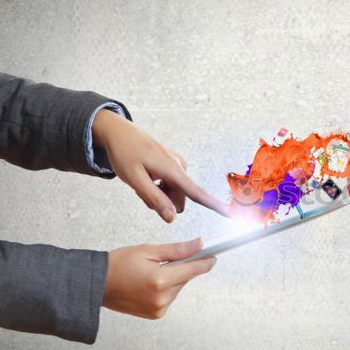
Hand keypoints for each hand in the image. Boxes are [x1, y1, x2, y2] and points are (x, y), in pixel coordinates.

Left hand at [92, 111, 228, 222]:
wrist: (119, 131)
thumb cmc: (124, 152)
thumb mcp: (135, 179)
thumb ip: (154, 199)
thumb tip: (172, 217)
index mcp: (173, 170)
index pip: (197, 193)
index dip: (214, 205)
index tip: (230, 215)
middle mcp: (180, 167)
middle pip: (179, 200)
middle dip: (162, 201)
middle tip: (142, 188)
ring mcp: (177, 166)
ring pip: (174, 195)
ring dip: (158, 194)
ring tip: (142, 180)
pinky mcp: (173, 166)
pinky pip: (170, 186)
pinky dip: (158, 187)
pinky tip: (146, 176)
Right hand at [104, 238, 215, 318]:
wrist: (96, 284)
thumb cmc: (118, 264)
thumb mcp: (148, 250)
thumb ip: (177, 250)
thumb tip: (199, 245)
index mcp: (160, 280)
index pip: (193, 270)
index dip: (205, 262)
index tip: (213, 256)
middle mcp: (161, 298)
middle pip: (186, 278)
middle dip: (182, 267)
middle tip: (166, 260)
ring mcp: (158, 309)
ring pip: (178, 288)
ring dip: (173, 278)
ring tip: (152, 272)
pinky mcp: (155, 315)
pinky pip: (170, 297)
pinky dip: (165, 289)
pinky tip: (150, 283)